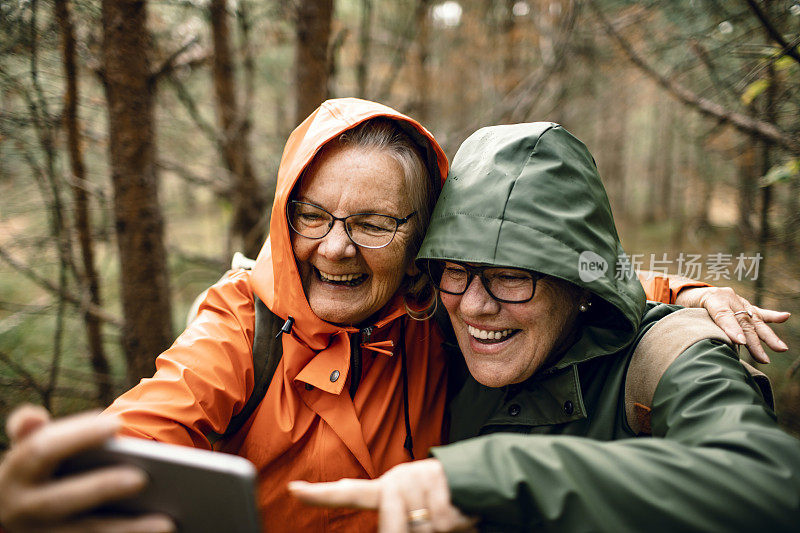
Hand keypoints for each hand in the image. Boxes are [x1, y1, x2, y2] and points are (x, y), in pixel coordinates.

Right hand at [0, 405, 174, 532]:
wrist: (14, 511)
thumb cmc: (36, 469)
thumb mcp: (27, 449)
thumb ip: (32, 431)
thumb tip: (33, 417)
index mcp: (17, 471)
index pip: (42, 450)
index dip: (78, 436)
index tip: (117, 423)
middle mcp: (21, 507)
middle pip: (61, 499)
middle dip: (101, 487)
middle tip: (143, 479)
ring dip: (126, 529)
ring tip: (168, 523)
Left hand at [289, 458, 476, 532]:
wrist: (477, 481)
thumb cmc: (438, 505)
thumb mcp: (413, 514)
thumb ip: (393, 521)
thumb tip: (354, 495)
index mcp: (385, 490)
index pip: (348, 494)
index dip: (319, 494)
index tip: (293, 490)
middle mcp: (396, 480)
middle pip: (391, 525)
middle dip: (404, 532)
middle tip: (426, 524)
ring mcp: (417, 476)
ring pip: (423, 527)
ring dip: (438, 530)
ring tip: (446, 515)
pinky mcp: (439, 479)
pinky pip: (443, 520)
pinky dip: (456, 524)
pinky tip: (460, 510)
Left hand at [675, 286, 789, 362]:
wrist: (686, 291)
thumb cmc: (682, 306)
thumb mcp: (683, 313)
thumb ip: (694, 324)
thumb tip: (700, 343)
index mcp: (711, 298)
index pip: (723, 315)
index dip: (731, 329)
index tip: (741, 342)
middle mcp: (727, 297)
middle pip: (742, 321)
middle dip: (754, 341)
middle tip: (763, 358)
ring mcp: (737, 301)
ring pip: (754, 319)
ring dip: (767, 336)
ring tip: (780, 348)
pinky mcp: (743, 305)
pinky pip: (758, 312)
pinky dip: (772, 316)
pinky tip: (785, 317)